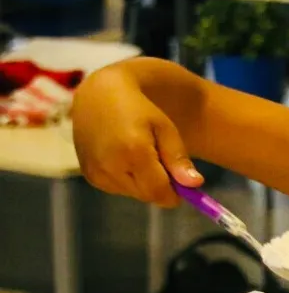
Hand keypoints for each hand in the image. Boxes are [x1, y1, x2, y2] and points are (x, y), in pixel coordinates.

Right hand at [71, 65, 201, 206]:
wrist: (98, 96)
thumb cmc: (139, 109)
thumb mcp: (165, 129)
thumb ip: (179, 159)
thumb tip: (196, 184)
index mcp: (133, 152)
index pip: (159, 193)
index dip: (175, 194)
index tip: (183, 185)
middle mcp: (111, 165)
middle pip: (147, 195)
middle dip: (159, 186)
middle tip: (161, 163)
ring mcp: (96, 172)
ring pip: (133, 193)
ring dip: (143, 183)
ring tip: (140, 155)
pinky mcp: (89, 175)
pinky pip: (118, 189)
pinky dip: (127, 180)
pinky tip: (124, 158)